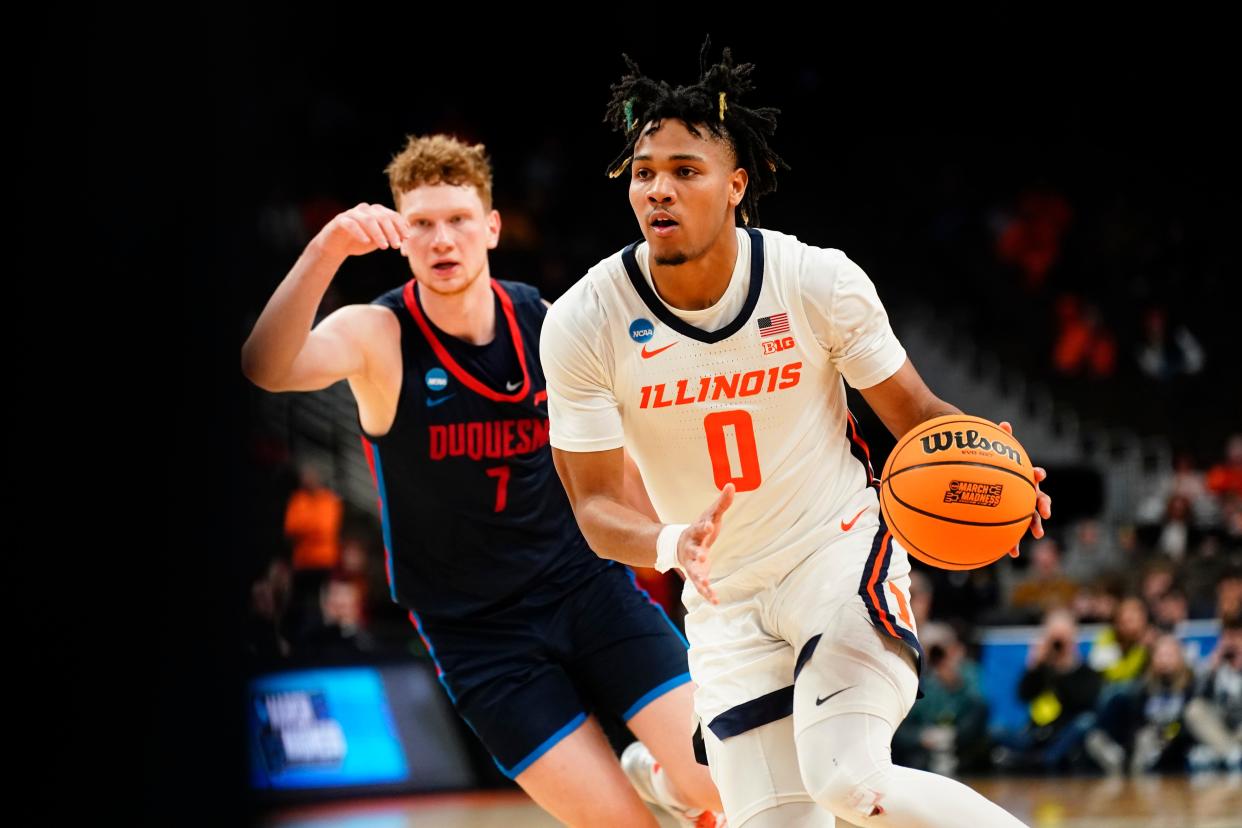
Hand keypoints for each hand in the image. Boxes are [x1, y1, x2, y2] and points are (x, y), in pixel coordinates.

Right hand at [315, 203, 409, 259]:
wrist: (336, 246)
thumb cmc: (360, 242)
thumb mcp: (378, 240)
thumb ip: (391, 237)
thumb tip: (407, 237)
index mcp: (376, 212)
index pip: (392, 215)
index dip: (401, 226)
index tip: (407, 238)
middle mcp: (365, 210)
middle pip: (382, 216)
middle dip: (391, 231)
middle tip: (396, 245)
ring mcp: (352, 214)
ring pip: (368, 219)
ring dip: (378, 233)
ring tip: (384, 247)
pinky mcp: (340, 221)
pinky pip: (351, 224)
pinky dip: (359, 232)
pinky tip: (366, 242)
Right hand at [677, 483, 734, 604]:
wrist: (680, 546)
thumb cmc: (701, 529)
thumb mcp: (710, 516)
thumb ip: (722, 503)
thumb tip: (732, 485)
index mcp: (696, 533)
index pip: (700, 528)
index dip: (704, 527)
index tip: (709, 525)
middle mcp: (692, 549)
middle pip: (694, 551)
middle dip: (697, 554)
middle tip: (702, 556)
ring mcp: (692, 563)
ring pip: (694, 572)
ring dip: (699, 578)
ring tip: (706, 586)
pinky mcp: (696, 575)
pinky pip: (701, 586)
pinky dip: (707, 594)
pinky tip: (715, 601)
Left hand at [999, 421, 1050, 558]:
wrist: (984, 483)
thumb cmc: (991, 469)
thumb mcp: (995, 456)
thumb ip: (1001, 442)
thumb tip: (1004, 424)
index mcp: (1022, 479)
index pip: (1033, 475)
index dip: (1036, 474)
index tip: (1038, 474)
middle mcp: (1026, 494)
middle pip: (1039, 499)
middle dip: (1044, 506)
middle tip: (1045, 513)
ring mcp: (1020, 509)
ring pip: (1031, 519)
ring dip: (1035, 527)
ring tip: (1037, 536)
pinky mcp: (1010, 522)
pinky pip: (1013, 534)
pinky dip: (1013, 543)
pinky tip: (1011, 553)